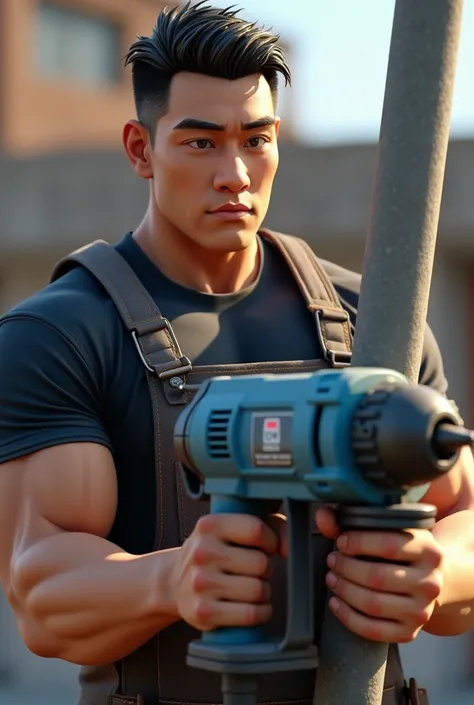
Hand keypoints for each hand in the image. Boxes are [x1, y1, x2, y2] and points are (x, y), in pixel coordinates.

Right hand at [170, 513, 282, 631]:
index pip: (255, 529)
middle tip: (254, 571)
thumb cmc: (217, 551)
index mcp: (209, 525)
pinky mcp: (203, 612)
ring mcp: (200, 583)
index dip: (270, 541)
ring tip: (252, 588)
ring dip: (264, 592)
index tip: (266, 547)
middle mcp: (202, 552)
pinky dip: (261, 613)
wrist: (174, 582)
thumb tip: (289, 547)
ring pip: (258, 590)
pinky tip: (255, 607)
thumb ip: (271, 525)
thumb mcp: (234, 527)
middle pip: (261, 563)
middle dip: (266, 570)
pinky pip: (251, 615)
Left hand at [315, 506, 444, 642]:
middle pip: (378, 577)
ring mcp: (422, 611)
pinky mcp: (409, 633)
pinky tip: (335, 603)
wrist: (432, 582)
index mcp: (429, 551)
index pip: (389, 545)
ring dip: (344, 590)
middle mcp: (430, 583)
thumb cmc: (402, 551)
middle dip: (346, 568)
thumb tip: (322, 516)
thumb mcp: (389, 530)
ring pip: (373, 604)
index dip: (359, 543)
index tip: (341, 541)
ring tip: (331, 578)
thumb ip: (353, 520)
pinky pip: (373, 630)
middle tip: (332, 560)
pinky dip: (348, 617)